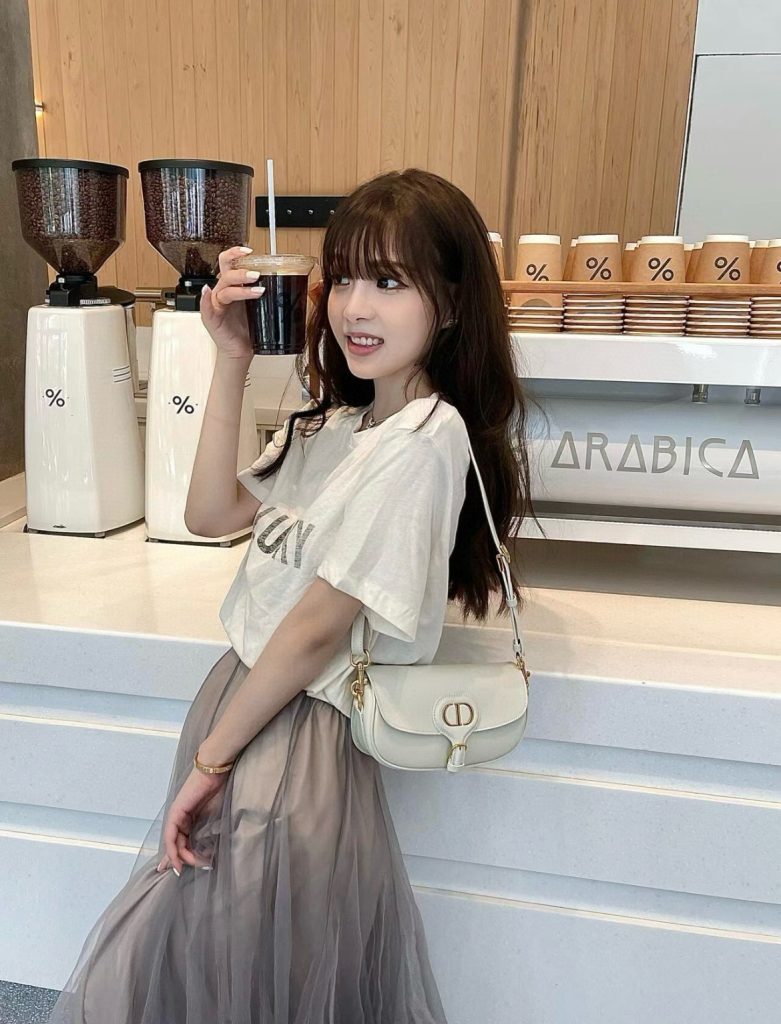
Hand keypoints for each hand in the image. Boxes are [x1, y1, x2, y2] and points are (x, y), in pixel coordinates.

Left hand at [157, 765, 229, 874]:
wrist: (215, 771)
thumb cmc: (219, 789)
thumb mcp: (214, 815)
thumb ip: (208, 830)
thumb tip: (209, 849)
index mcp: (189, 817)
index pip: (182, 840)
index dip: (180, 855)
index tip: (180, 870)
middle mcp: (180, 817)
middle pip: (175, 844)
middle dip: (176, 860)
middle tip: (179, 873)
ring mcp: (176, 815)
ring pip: (173, 843)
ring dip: (180, 857)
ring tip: (190, 866)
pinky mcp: (175, 813)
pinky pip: (171, 836)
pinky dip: (173, 849)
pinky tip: (178, 860)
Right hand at [200, 245, 263, 360]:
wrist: (241, 350)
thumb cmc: (249, 329)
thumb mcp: (261, 307)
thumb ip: (265, 292)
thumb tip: (283, 279)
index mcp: (233, 286)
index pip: (230, 263)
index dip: (236, 254)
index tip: (249, 251)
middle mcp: (223, 291)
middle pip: (226, 272)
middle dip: (241, 271)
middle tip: (256, 274)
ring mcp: (217, 304)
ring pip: (223, 288)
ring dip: (238, 287)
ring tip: (257, 291)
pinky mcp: (212, 318)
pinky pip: (207, 306)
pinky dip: (205, 299)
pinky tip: (208, 293)